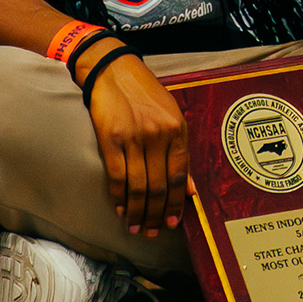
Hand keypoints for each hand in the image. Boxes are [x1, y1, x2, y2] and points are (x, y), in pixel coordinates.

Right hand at [89, 53, 189, 240]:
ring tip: (136, 227)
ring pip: (139, 186)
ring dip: (137, 212)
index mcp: (177, 129)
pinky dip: (119, 197)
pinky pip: (117, 176)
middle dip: (156, 214)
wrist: (114, 70)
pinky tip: (121, 208)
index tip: (173, 223)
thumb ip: (181, 152)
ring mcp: (134, 137)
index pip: (180, 176)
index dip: (177, 204)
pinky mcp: (111, 138)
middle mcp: (158, 134)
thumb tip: (191, 189)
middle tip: (153, 232)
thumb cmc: (145, 94)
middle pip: (160, 186)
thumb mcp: (172, 116)